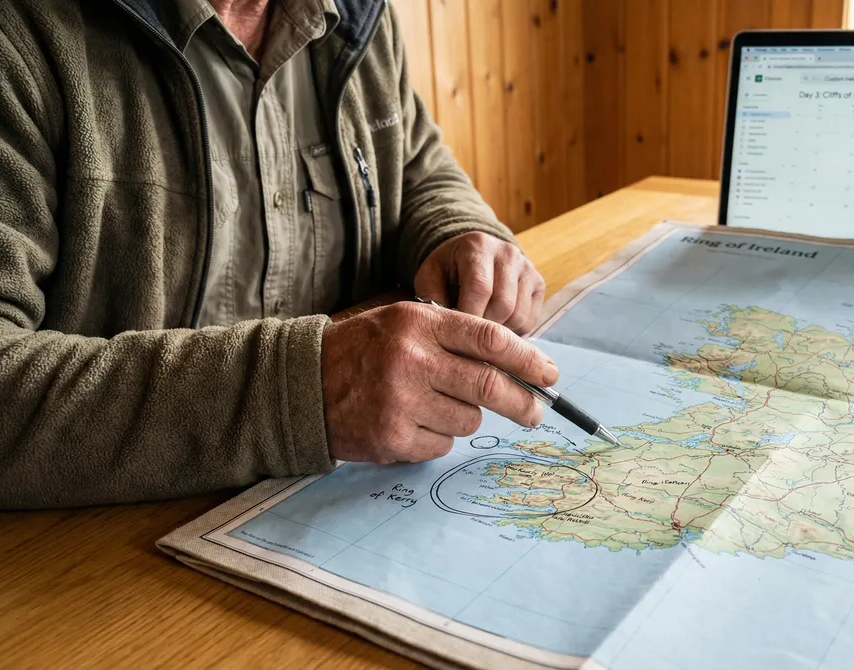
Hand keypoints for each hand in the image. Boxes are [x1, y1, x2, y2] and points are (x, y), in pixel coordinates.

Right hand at [321, 301, 558, 463]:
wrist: (303, 384)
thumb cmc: (365, 352)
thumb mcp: (405, 325)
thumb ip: (456, 340)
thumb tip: (519, 369)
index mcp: (419, 323)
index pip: (489, 339)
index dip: (527, 358)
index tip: (550, 373)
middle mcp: (411, 359)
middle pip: (489, 385)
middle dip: (522, 401)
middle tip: (537, 411)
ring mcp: (401, 401)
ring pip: (468, 419)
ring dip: (463, 417)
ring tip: (430, 405)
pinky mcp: (392, 437)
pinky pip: (441, 444)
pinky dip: (435, 437)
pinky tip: (409, 423)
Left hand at [414, 231, 545, 334]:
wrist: (470, 256)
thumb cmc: (447, 270)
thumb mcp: (430, 278)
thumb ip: (432, 299)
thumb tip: (442, 329)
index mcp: (477, 246)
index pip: (480, 287)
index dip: (470, 316)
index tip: (457, 334)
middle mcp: (507, 253)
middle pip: (503, 304)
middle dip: (485, 327)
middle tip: (469, 337)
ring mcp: (527, 267)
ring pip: (519, 314)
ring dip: (500, 331)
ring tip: (482, 331)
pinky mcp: (538, 283)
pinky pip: (530, 319)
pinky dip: (514, 331)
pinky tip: (497, 326)